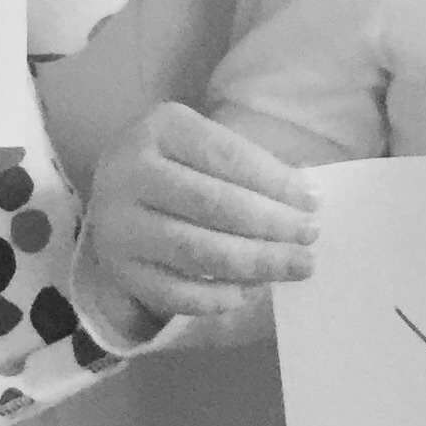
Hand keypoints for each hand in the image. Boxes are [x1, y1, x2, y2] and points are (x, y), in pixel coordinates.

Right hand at [79, 102, 319, 342]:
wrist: (112, 196)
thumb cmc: (177, 166)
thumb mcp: (205, 147)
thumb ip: (252, 167)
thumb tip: (308, 197)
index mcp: (159, 129)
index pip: (226, 156)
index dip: (275, 181)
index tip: (314, 201)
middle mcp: (130, 174)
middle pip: (214, 205)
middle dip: (272, 224)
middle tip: (310, 236)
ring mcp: (120, 226)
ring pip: (198, 252)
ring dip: (257, 262)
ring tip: (296, 265)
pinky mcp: (121, 271)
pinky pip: (177, 293)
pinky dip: (220, 296)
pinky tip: (253, 290)